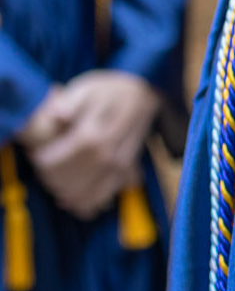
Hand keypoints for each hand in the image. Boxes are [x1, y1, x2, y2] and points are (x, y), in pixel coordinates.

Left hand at [24, 70, 159, 218]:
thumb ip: (70, 101)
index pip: (63, 158)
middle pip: (74, 178)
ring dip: (65, 192)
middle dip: (52, 178)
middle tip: (42, 169)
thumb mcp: (87, 87)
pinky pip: (103, 196)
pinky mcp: (125, 172)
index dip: (46, 162)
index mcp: (98, 131)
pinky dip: (85, 203)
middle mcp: (111, 152)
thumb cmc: (109, 91)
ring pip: (87, 192)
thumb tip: (58, 114)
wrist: (143, 93)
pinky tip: (71, 201)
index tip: (34, 154)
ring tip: (54, 181)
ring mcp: (120, 164)